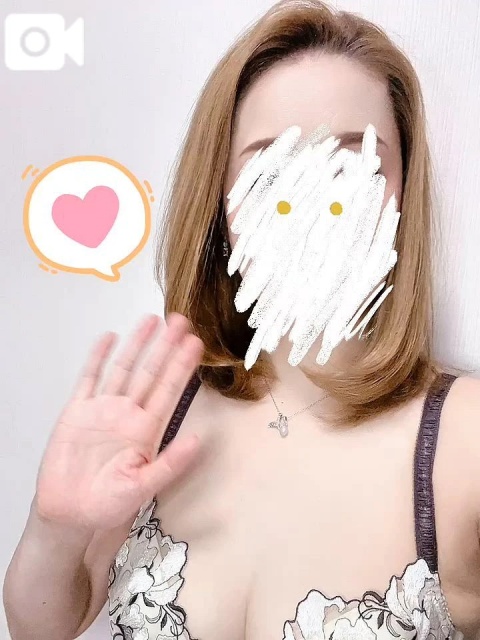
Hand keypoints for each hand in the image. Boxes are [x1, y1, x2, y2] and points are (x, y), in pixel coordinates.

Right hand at [35, 313, 203, 531]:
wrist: (69, 513)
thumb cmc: (108, 504)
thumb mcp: (144, 486)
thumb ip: (170, 463)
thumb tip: (198, 441)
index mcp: (147, 430)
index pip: (169, 391)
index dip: (182, 367)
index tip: (196, 345)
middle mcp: (128, 414)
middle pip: (150, 373)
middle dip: (165, 347)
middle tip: (181, 322)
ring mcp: (102, 410)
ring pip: (123, 370)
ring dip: (137, 345)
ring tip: (151, 321)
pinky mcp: (77, 411)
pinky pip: (88, 379)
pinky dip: (97, 358)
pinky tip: (109, 338)